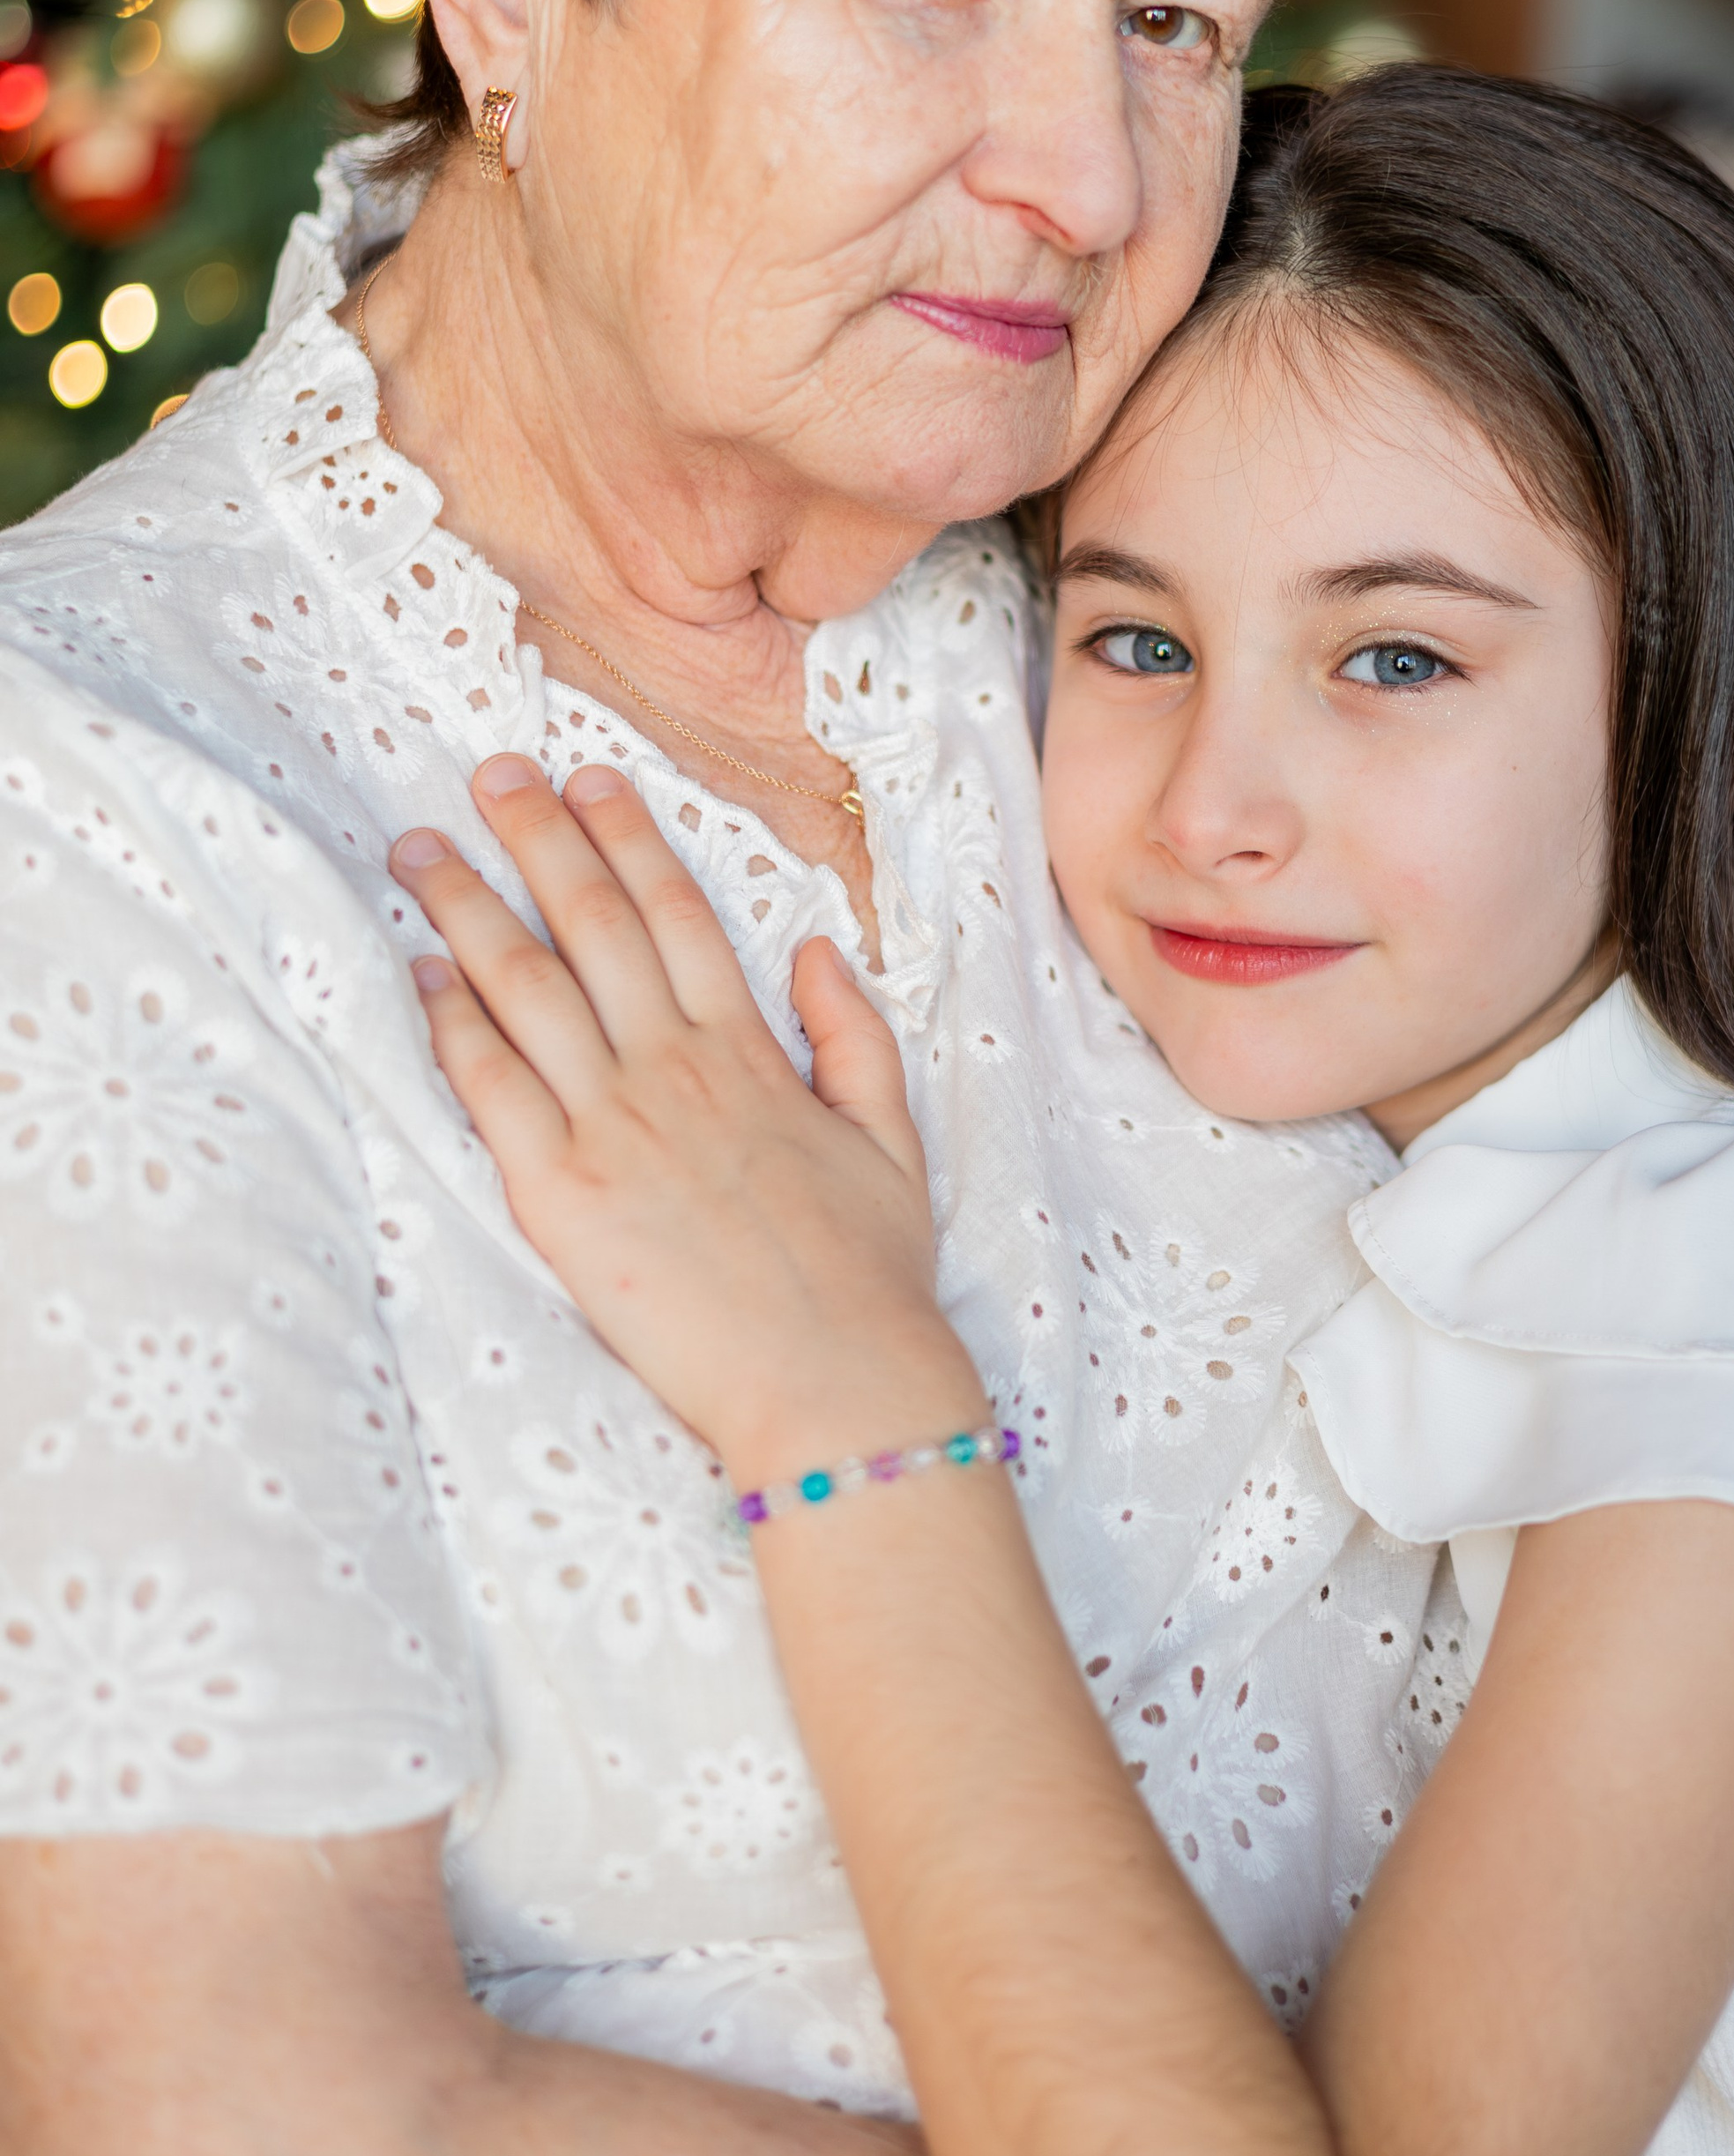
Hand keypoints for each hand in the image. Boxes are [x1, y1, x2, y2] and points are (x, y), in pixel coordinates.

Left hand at [392, 757, 976, 1472]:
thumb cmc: (869, 1276)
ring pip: (526, 988)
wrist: (836, 1381)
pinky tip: (421, 973)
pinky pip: (491, 1088)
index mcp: (749, 1055)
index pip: (677, 914)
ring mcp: (612, 1128)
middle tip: (492, 774)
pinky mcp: (561, 1195)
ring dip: (468, 909)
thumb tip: (816, 951)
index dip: (628, 838)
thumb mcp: (891, 1140)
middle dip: (537, 839)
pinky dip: (451, 1024)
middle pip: (591, 926)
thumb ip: (852, 1037)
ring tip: (423, 850)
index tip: (589, 779)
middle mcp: (675, 1071)